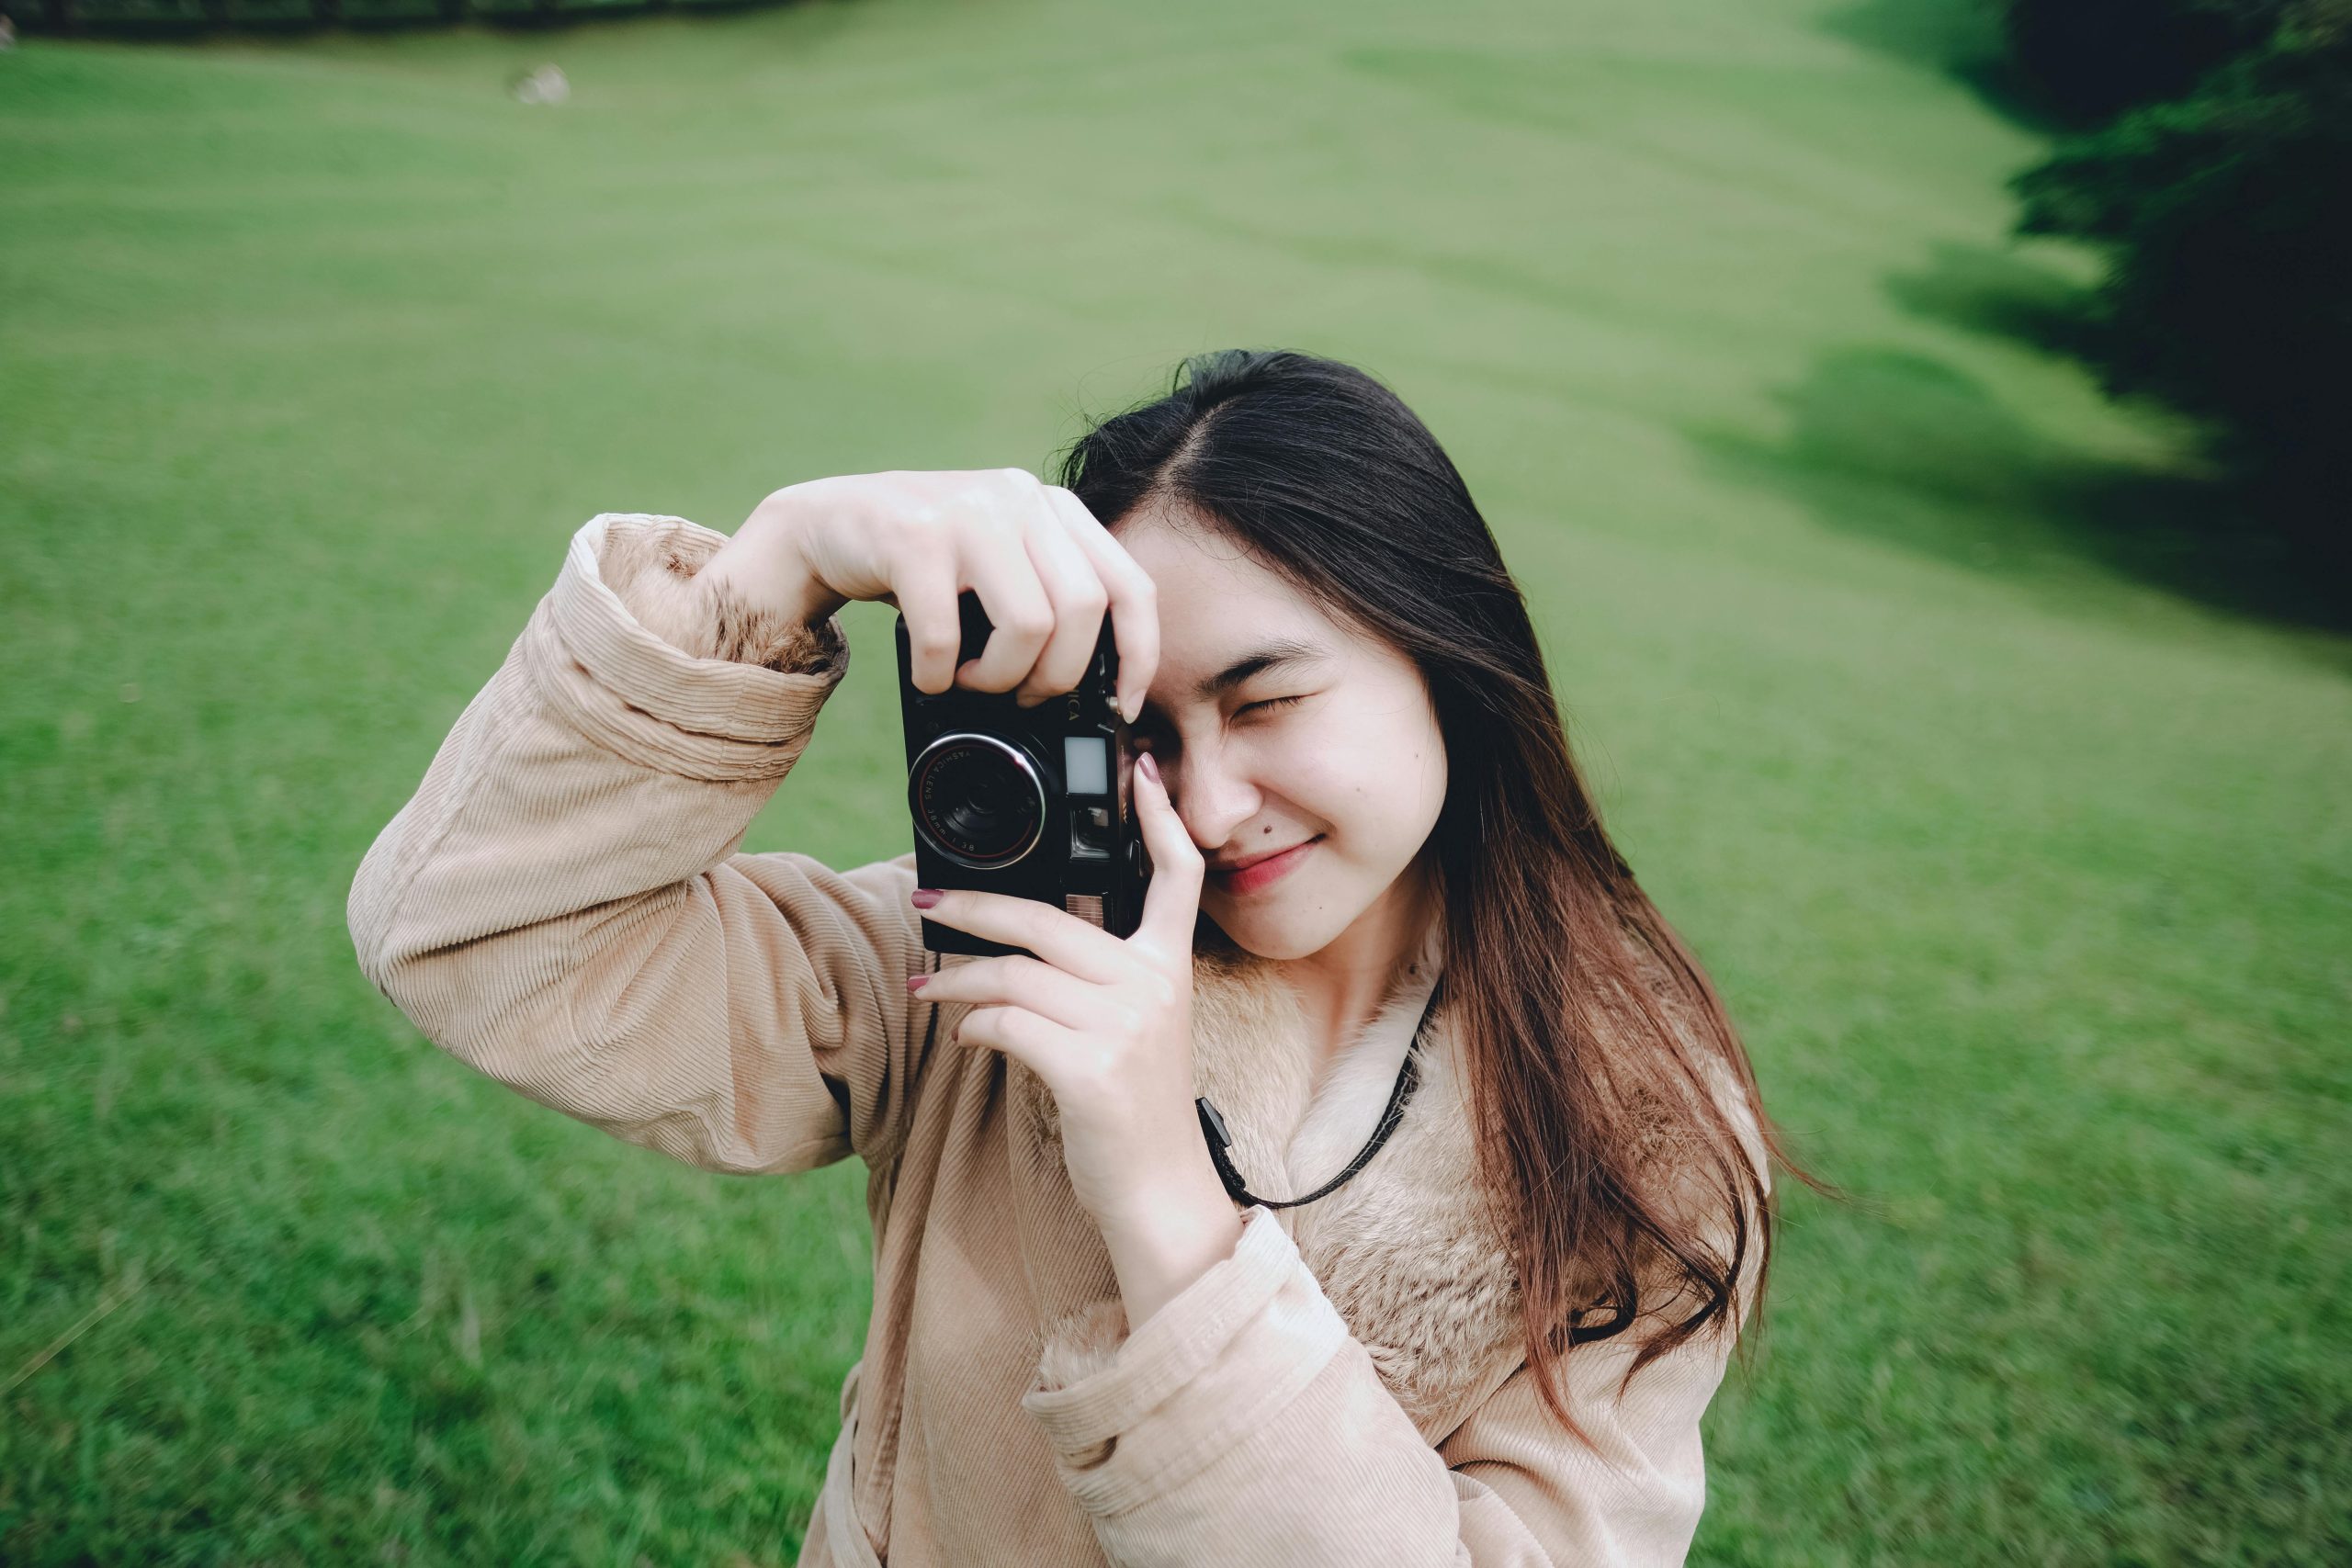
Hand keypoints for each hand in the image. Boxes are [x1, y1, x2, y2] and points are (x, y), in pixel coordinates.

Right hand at [694, 468, 1159, 721]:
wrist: (826, 524)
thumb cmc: (924, 563)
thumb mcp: (1000, 566)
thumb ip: (1050, 597)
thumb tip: (1102, 690)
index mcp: (1054, 507)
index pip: (1130, 586)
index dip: (1138, 656)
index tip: (1121, 706)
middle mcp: (1020, 497)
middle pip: (1084, 612)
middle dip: (1057, 677)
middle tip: (1021, 696)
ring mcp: (968, 511)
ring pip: (1029, 625)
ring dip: (999, 678)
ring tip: (970, 681)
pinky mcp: (914, 535)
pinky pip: (948, 635)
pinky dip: (940, 675)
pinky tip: (930, 675)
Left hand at [904, 752, 1219, 1230]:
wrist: (1158, 1190)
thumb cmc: (1135, 1110)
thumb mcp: (1137, 1030)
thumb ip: (1101, 979)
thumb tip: (1018, 943)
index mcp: (1168, 969)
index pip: (1177, 876)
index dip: (1160, 819)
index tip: (1141, 773)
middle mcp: (1153, 987)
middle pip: (1047, 919)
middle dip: (973, 907)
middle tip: (927, 902)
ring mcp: (1125, 1027)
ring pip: (1014, 974)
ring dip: (957, 980)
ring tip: (929, 989)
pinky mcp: (1091, 1068)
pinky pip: (1007, 1025)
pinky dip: (974, 1027)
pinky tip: (964, 1036)